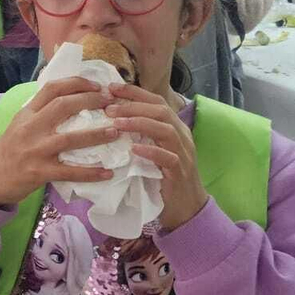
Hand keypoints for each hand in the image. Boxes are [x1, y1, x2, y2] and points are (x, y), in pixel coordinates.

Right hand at [0, 76, 117, 207]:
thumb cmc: (7, 151)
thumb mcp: (19, 125)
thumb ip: (40, 113)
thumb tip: (70, 101)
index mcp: (26, 114)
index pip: (51, 89)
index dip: (77, 83)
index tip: (97, 85)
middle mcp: (30, 128)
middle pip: (63, 106)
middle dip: (91, 101)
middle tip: (111, 103)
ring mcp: (35, 150)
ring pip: (70, 138)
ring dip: (96, 134)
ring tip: (116, 132)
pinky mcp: (39, 172)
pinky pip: (70, 171)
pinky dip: (91, 173)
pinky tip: (108, 173)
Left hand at [104, 84, 206, 230]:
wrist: (186, 207)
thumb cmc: (163, 176)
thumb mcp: (152, 150)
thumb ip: (140, 134)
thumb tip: (111, 118)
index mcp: (174, 127)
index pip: (156, 101)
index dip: (134, 92)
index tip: (110, 88)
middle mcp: (181, 136)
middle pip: (161, 110)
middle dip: (133, 105)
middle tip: (108, 107)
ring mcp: (183, 154)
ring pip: (166, 129)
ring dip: (140, 123)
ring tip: (117, 124)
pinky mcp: (180, 172)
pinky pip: (168, 157)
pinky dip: (151, 151)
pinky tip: (134, 149)